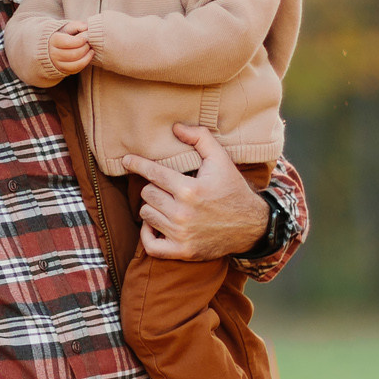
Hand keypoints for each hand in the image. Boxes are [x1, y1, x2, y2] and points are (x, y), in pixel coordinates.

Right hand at [47, 20, 94, 75]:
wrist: (53, 46)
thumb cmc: (64, 35)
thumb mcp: (68, 27)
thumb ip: (76, 25)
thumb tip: (85, 27)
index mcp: (53, 41)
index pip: (68, 42)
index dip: (80, 39)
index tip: (86, 36)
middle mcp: (53, 54)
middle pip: (73, 54)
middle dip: (85, 48)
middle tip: (89, 42)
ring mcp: (57, 64)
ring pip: (75, 63)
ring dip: (87, 56)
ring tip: (90, 49)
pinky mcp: (63, 70)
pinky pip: (76, 69)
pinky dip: (85, 62)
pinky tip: (88, 55)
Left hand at [121, 125, 269, 260]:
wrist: (251, 225)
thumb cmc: (232, 189)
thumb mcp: (221, 159)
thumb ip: (200, 138)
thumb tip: (175, 127)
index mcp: (190, 189)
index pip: (153, 173)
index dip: (137, 164)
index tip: (126, 160)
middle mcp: (183, 213)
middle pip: (147, 194)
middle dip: (152, 187)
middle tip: (163, 187)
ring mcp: (182, 234)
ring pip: (146, 215)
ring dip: (152, 207)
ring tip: (163, 203)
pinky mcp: (183, 251)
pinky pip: (150, 245)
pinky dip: (147, 235)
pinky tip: (154, 226)